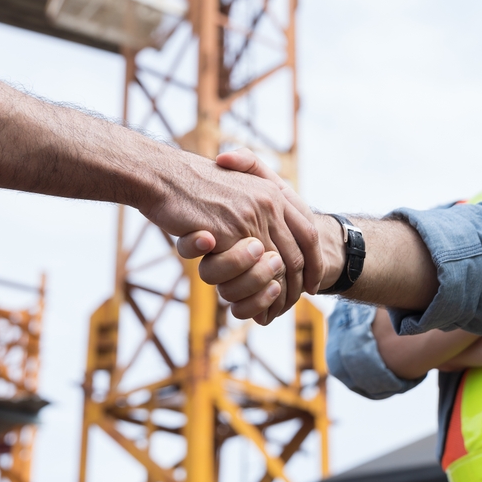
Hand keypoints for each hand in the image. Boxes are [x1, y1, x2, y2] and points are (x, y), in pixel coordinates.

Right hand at [143, 149, 320, 313]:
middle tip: (294, 303)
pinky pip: (248, 271)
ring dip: (274, 291)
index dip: (315, 261)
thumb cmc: (195, 181)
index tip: (313, 283)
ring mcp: (249, 219)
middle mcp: (268, 204)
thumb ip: (257, 202)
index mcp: (274, 191)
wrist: (166, 176)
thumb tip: (269, 238)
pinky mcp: (227, 235)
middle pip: (297, 254)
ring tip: (275, 305)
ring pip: (275, 267)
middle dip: (298, 284)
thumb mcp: (236, 182)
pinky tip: (254, 301)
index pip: (308, 232)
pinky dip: (254, 293)